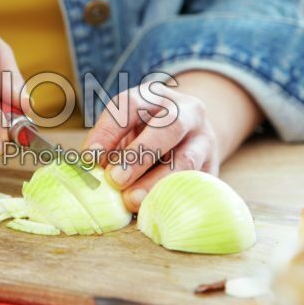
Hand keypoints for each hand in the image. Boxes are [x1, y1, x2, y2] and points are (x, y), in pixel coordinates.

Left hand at [83, 71, 262, 212]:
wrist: (189, 136)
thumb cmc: (144, 133)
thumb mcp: (125, 128)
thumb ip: (109, 144)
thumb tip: (92, 170)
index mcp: (155, 96)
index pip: (131, 105)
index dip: (109, 131)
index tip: (91, 157)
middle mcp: (186, 111)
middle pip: (168, 128)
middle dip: (139, 155)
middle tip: (114, 179)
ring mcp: (204, 140)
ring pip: (186, 159)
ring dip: (155, 182)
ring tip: (131, 200)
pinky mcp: (212, 168)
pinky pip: (194, 184)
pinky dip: (171, 197)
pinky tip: (151, 208)